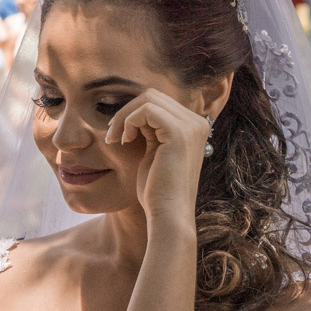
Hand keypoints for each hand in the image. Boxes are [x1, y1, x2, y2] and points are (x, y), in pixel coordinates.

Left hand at [104, 88, 209, 225]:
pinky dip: (128, 121)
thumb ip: (150, 131)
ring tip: (115, 138)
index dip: (132, 113)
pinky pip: (147, 110)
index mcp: (193, 126)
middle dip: (126, 111)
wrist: (167, 214)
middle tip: (112, 135)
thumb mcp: (153, 153)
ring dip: (124, 116)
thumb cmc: (156, 190)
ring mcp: (191, 126)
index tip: (117, 134)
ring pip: (148, 99)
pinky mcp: (179, 133)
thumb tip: (134, 112)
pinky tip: (123, 141)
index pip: (158, 101)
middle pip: (153, 95)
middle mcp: (197, 122)